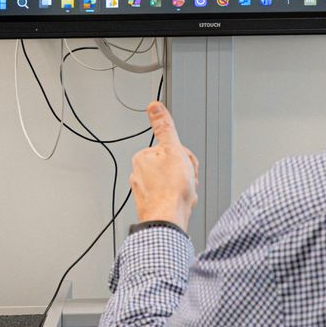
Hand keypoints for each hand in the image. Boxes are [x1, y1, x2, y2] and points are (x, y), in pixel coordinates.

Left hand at [130, 101, 197, 229]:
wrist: (168, 220)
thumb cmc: (171, 191)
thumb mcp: (173, 150)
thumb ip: (164, 127)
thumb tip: (154, 106)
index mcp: (143, 157)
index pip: (172, 149)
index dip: (185, 157)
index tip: (184, 166)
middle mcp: (139, 172)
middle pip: (172, 165)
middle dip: (185, 173)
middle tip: (186, 181)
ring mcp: (144, 189)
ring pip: (172, 181)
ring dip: (183, 186)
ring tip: (183, 193)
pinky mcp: (150, 203)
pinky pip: (169, 195)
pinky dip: (177, 198)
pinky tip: (180, 202)